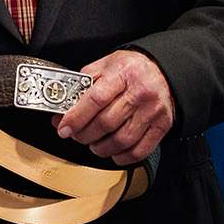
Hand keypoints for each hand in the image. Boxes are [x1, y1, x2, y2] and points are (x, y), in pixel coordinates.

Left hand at [54, 49, 175, 164]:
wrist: (162, 70)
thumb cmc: (130, 69)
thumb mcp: (103, 67)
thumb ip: (80, 88)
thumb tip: (60, 115)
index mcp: (122, 74)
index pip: (95, 100)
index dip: (76, 117)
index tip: (64, 128)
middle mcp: (139, 93)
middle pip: (106, 122)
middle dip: (84, 135)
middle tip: (76, 136)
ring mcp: (152, 111)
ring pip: (122, 140)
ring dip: (101, 148)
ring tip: (93, 144)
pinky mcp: (162, 125)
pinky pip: (140, 150)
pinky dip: (123, 157)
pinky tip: (113, 153)